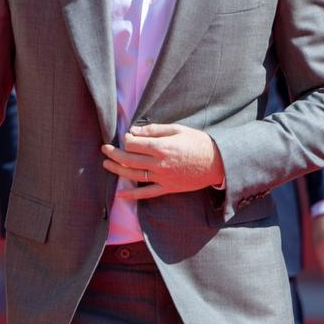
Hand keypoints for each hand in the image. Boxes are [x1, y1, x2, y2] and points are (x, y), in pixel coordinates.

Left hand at [102, 123, 224, 199]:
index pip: (133, 144)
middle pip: (129, 159)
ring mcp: (162, 178)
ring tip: (106, 164)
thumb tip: (135, 130)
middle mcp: (159, 163)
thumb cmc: (198, 142)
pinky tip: (120, 193)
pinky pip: (146, 193)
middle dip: (114, 153)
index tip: (127, 136)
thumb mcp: (178, 129)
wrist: (218, 163)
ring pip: (133, 175)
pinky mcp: (167, 188)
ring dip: (117, 169)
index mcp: (162, 147)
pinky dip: (132, 194)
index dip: (126, 139)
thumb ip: (155, 130)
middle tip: (104, 148)